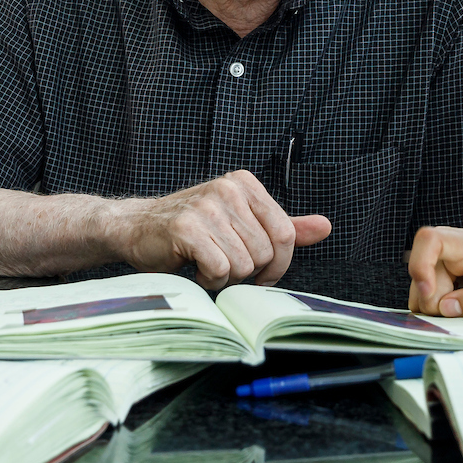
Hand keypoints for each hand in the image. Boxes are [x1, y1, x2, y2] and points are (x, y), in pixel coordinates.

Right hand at [108, 171, 329, 289]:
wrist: (137, 228)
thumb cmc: (193, 230)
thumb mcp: (242, 223)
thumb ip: (283, 227)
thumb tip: (325, 227)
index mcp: (245, 183)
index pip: (286, 234)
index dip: (277, 264)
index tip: (260, 271)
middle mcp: (228, 189)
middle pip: (265, 253)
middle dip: (246, 270)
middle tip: (221, 261)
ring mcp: (207, 206)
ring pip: (244, 264)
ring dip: (225, 276)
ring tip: (205, 261)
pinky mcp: (187, 228)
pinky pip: (220, 269)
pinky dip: (209, 279)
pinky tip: (194, 267)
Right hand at [407, 224, 462, 316]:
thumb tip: (446, 309)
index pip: (429, 241)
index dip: (420, 267)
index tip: (430, 296)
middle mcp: (453, 244)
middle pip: (423, 272)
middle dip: (435, 300)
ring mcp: (448, 254)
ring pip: (424, 281)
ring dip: (438, 301)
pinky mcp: (447, 264)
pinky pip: (432, 284)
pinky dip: (442, 299)